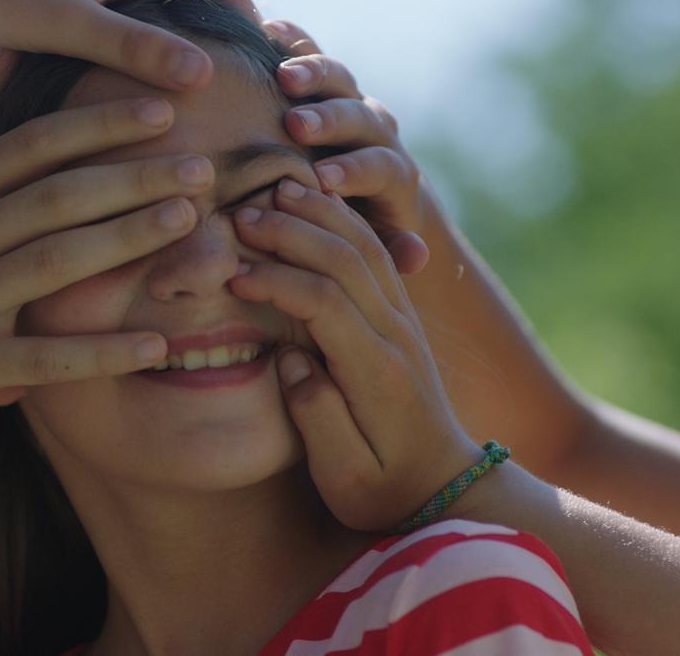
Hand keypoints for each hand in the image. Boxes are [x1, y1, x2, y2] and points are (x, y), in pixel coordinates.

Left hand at [0, 0, 256, 90]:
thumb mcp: (71, 28)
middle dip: (209, 14)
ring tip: (185, 73)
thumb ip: (137, 49)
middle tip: (224, 68)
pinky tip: (126, 68)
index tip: (251, 48)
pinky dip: (138, 24)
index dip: (237, 5)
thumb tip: (202, 77)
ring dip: (173, 21)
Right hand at [0, 49, 212, 423]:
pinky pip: (44, 357)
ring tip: (188, 223)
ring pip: (56, 265)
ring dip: (127, 241)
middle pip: (57, 199)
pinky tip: (156, 344)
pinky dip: (101, 352)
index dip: (101, 125)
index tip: (163, 111)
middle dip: (135, 178)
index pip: (34, 146)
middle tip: (204, 168)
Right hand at [229, 182, 479, 530]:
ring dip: (321, 215)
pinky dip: (342, 222)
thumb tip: (291, 359)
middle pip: (345, 261)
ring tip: (276, 189)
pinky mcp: (400, 316)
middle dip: (292, 232)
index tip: (233, 276)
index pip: (326, 304)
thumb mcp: (346, 476)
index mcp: (377, 373)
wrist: (446, 488)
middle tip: (240, 216)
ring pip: (364, 248)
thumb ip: (317, 416)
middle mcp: (395, 336)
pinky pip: (374, 254)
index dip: (277, 282)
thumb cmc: (385, 490)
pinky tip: (314, 204)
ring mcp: (402, 321)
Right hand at [260, 19, 432, 274]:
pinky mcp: (321, 83)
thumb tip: (417, 258)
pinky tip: (269, 29)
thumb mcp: (375, 246)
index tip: (324, 181)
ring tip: (284, 78)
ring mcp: (348, 101)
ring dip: (314, 76)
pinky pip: (310, 52)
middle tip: (299, 127)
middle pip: (361, 117)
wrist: (355, 191)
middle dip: (331, 121)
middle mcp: (373, 130)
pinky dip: (293, 39)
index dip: (353, 171)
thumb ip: (391, 249)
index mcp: (389, 171)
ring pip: (339, 81)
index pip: (379, 165)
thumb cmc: (357, 230)